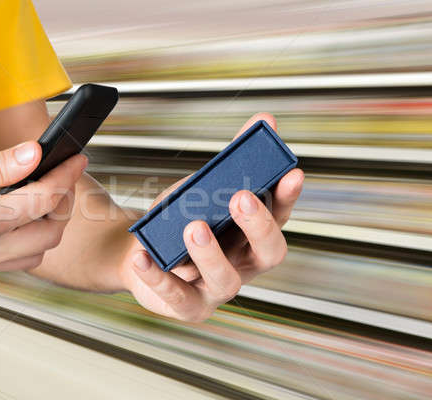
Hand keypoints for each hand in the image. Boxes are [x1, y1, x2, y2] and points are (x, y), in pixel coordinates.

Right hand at [0, 143, 86, 271]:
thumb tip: (34, 154)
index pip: (44, 199)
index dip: (67, 175)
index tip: (77, 158)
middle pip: (51, 233)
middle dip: (65, 202)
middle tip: (62, 175)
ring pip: (37, 253)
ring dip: (49, 224)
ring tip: (43, 194)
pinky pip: (15, 260)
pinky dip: (29, 239)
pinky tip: (19, 216)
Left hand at [119, 113, 303, 321]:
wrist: (139, 252)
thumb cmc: (179, 219)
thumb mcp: (202, 187)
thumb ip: (231, 159)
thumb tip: (263, 118)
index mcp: (252, 235)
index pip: (280, 216)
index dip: (287, 197)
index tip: (291, 172)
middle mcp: (243, 264)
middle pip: (268, 253)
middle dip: (258, 225)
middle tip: (240, 197)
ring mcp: (217, 289)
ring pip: (225, 279)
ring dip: (210, 252)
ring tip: (193, 226)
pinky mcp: (188, 307)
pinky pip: (175, 295)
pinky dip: (158, 275)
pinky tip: (143, 256)